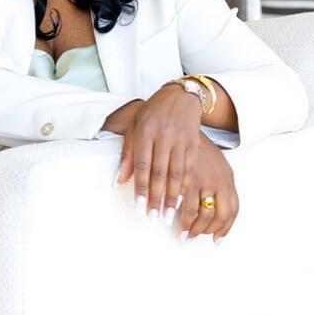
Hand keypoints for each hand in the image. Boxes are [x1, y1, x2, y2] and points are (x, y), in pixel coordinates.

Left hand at [115, 82, 204, 218]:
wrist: (180, 97)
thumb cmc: (152, 114)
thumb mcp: (135, 128)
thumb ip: (128, 154)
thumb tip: (120, 182)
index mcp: (144, 131)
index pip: (141, 165)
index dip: (140, 188)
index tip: (139, 207)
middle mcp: (163, 135)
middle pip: (159, 172)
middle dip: (156, 198)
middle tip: (154, 218)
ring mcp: (180, 139)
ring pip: (176, 173)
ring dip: (172, 197)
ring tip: (168, 216)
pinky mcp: (193, 143)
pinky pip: (189, 168)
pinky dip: (185, 186)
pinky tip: (182, 200)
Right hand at [178, 139, 238, 242]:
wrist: (182, 119)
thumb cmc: (198, 145)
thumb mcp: (215, 164)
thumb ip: (219, 185)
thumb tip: (221, 206)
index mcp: (227, 177)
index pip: (232, 210)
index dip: (225, 228)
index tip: (217, 241)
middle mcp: (218, 179)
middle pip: (218, 216)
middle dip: (206, 232)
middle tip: (194, 238)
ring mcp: (201, 178)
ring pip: (199, 213)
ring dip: (190, 227)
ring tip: (182, 234)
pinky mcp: (183, 176)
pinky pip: (182, 202)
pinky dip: (178, 215)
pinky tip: (171, 219)